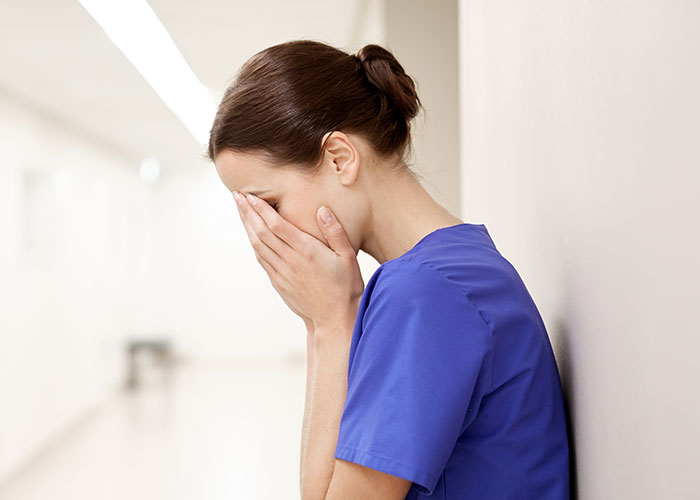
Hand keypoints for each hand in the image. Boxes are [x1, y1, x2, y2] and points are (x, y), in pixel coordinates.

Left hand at [233, 191, 364, 331]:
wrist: (335, 319)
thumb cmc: (346, 287)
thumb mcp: (347, 257)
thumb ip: (335, 232)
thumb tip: (322, 210)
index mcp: (307, 252)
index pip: (277, 225)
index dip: (261, 209)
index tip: (250, 196)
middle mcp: (290, 261)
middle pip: (262, 233)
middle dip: (247, 213)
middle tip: (237, 196)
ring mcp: (282, 273)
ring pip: (258, 246)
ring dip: (247, 227)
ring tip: (240, 211)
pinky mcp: (279, 283)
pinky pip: (262, 260)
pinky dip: (253, 244)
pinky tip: (251, 235)